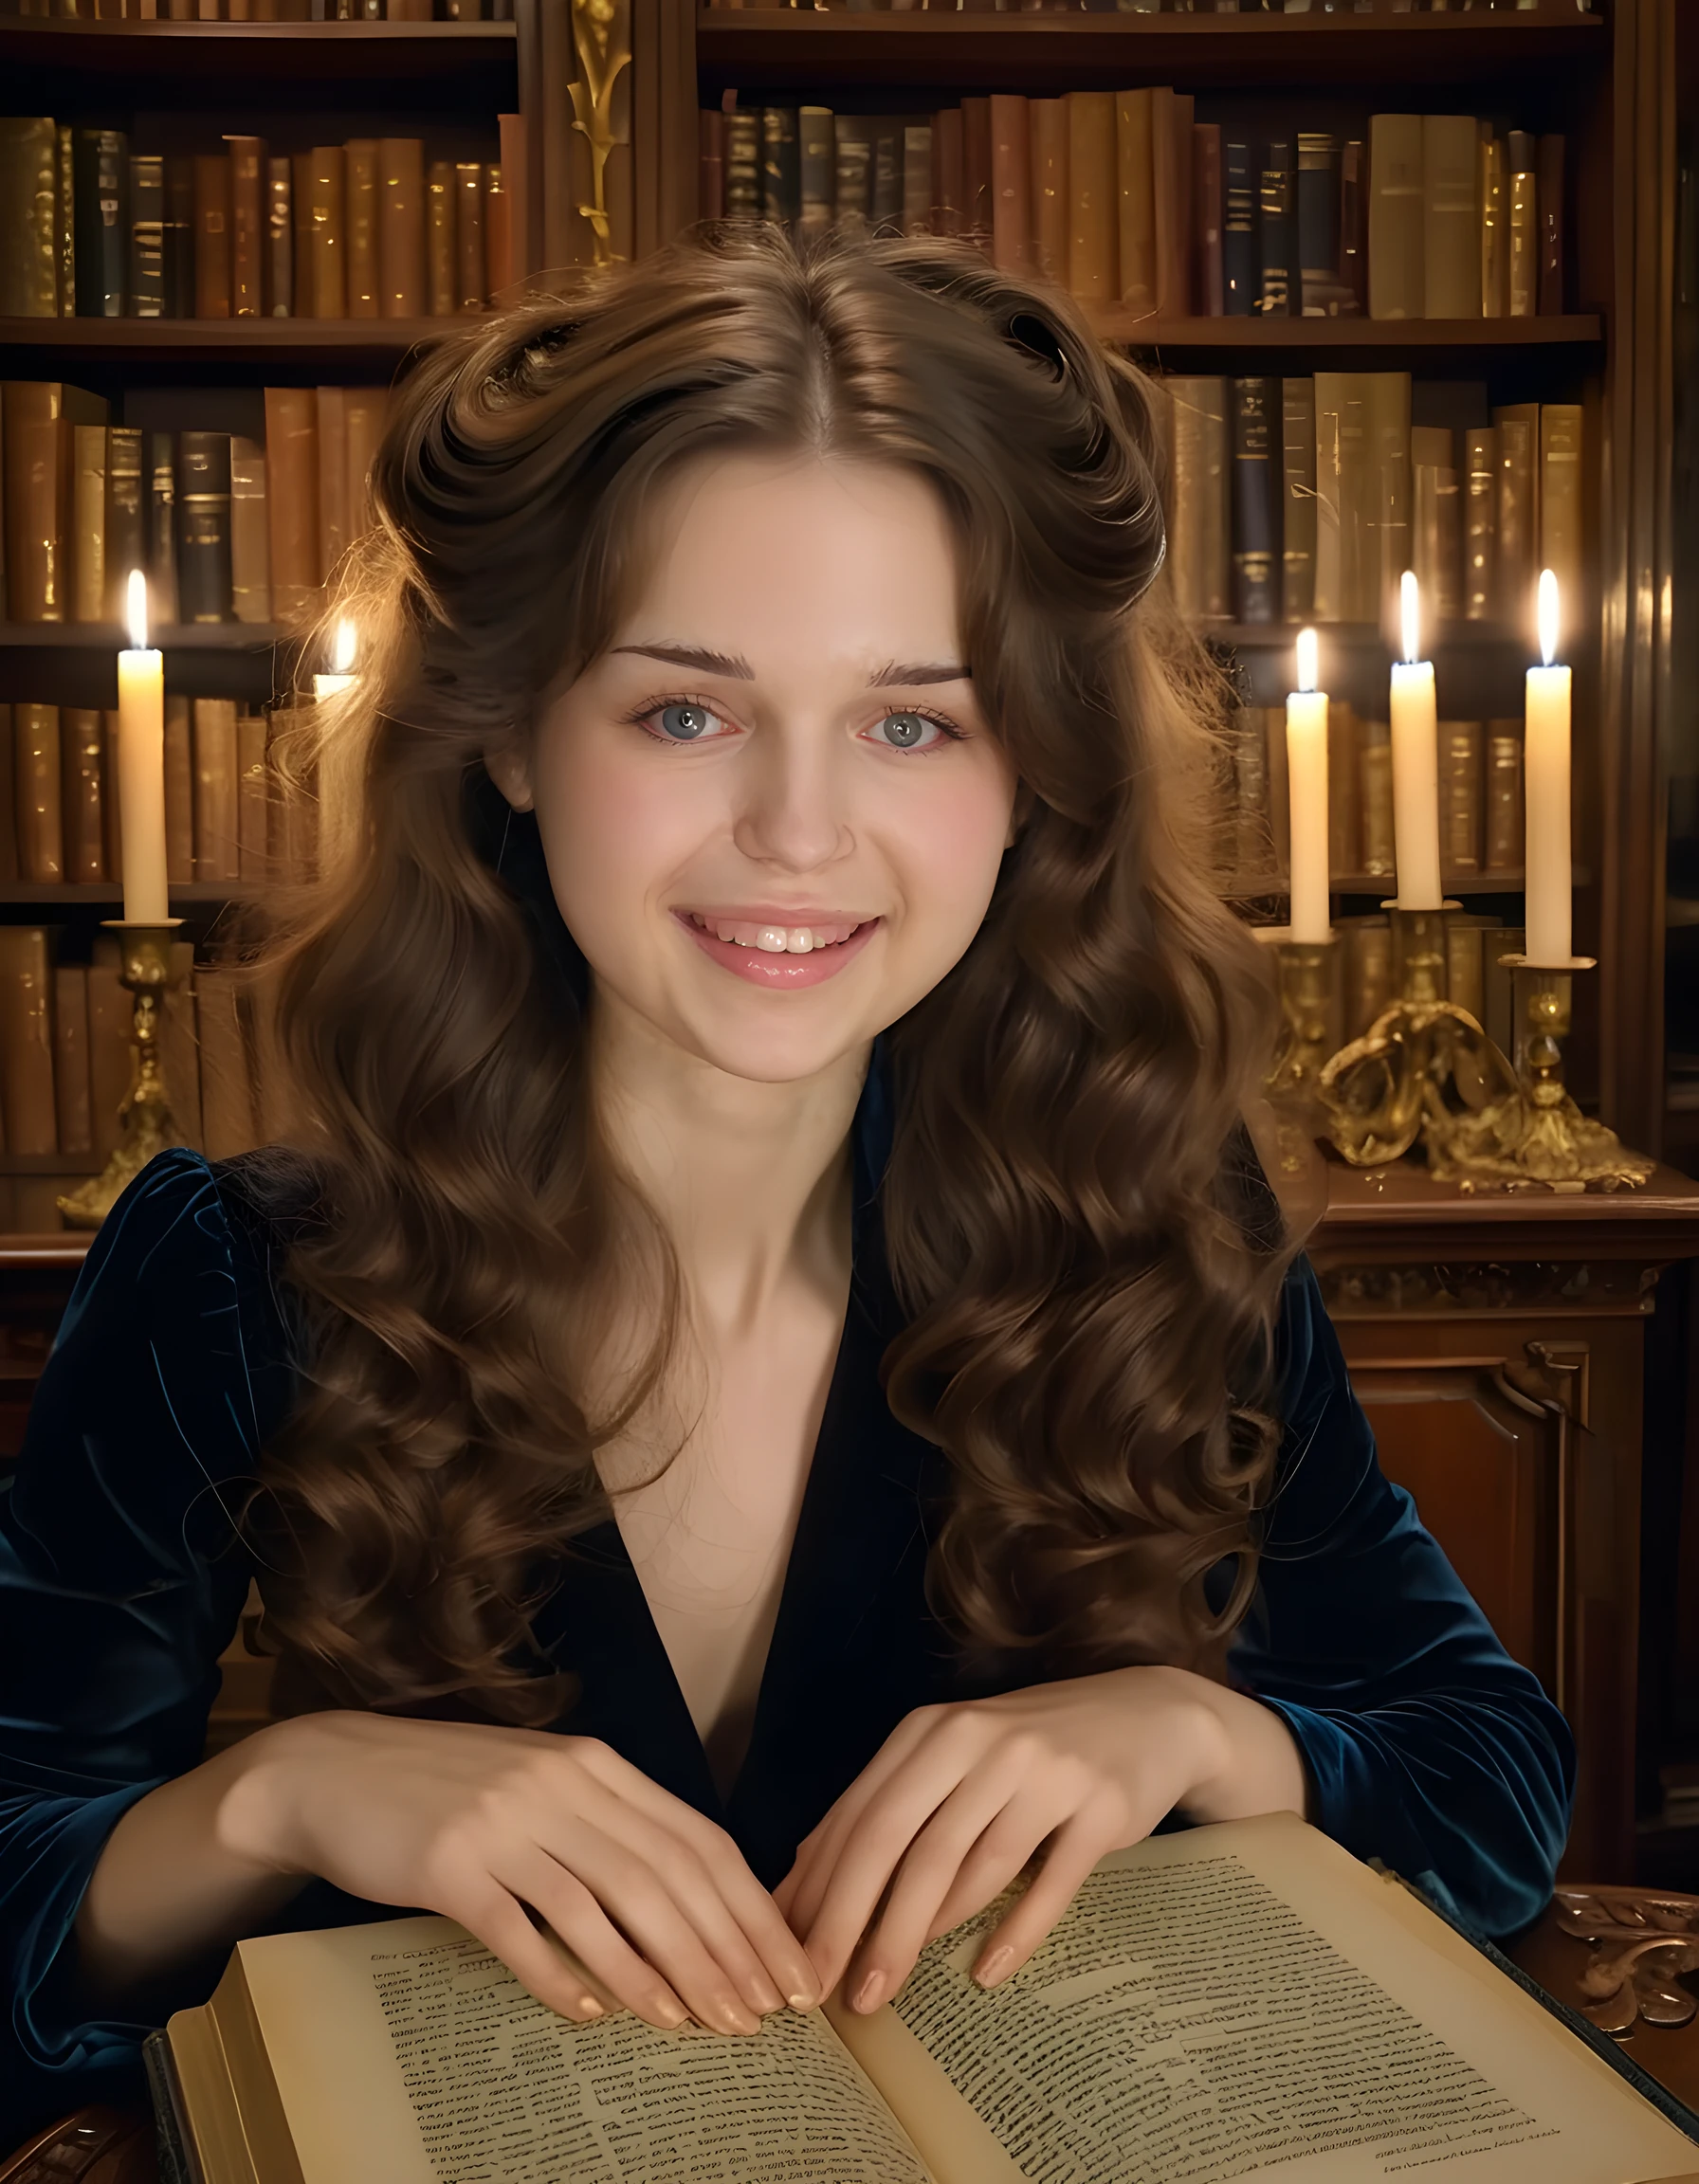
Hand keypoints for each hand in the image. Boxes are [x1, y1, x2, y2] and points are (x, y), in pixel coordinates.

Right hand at [218, 1711, 818, 2034]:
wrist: (338, 1771)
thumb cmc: (453, 1787)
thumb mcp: (545, 1784)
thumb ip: (612, 1826)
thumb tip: (695, 1904)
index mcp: (597, 1765)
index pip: (698, 1841)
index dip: (748, 1909)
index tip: (783, 1969)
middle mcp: (561, 1786)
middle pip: (664, 1877)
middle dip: (721, 1952)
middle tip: (757, 2015)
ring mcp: (505, 1823)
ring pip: (603, 1905)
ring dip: (656, 1972)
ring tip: (696, 2025)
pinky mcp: (450, 1865)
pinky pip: (521, 1928)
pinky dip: (563, 1974)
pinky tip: (593, 2014)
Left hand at [774, 1665, 1305, 2011]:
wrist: (1147, 1715)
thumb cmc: (1028, 1749)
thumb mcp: (952, 1758)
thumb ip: (887, 1806)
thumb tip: (803, 1879)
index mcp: (932, 1731)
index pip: (861, 1816)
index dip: (821, 1888)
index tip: (790, 1953)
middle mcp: (980, 1742)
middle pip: (904, 1844)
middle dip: (857, 1922)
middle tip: (827, 1992)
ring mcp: (1043, 1772)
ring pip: (969, 1866)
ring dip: (920, 1935)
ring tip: (883, 1990)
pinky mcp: (1099, 1806)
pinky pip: (1049, 1882)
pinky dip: (1014, 1931)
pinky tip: (985, 1973)